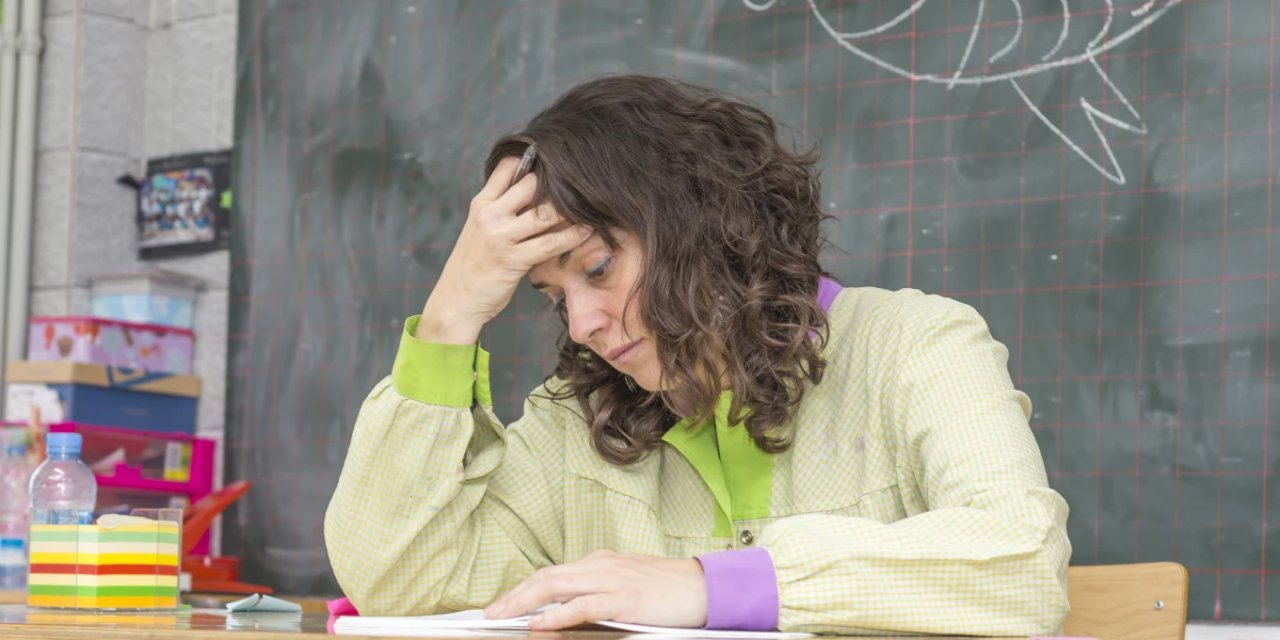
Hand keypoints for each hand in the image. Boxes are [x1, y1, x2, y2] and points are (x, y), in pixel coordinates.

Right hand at [419, 155, 591, 343]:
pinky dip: (572, 236)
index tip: (555, 161)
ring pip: (544, 213)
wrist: (456, 300)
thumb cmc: (473, 264)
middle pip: (530, 185)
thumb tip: (535, 192)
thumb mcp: (480, 229)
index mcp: (481, 204)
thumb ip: (502, 210)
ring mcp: (501, 237)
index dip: (532, 160)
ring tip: (592, 205)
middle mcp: (490, 215)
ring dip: (571, 209)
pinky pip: (550, 243)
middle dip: (558, 183)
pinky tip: (587, 231)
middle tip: (582, 184)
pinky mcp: (513, 260)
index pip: (507, 168)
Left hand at [483, 550, 707, 629]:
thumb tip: (565, 612)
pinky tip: (539, 624)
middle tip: (489, 613)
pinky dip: (557, 615)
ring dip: (524, 602)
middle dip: (514, 595)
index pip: (552, 573)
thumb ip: (596, 594)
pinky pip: (583, 606)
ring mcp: (611, 580)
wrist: (704, 587)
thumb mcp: (626, 586)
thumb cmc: (668, 590)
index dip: (523, 588)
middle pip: (546, 577)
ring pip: (557, 586)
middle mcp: (600, 566)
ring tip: (502, 616)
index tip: (502, 603)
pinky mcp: (624, 599)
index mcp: (600, 562)